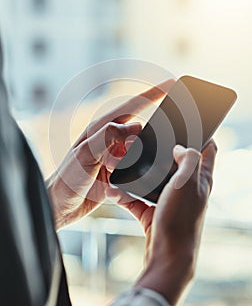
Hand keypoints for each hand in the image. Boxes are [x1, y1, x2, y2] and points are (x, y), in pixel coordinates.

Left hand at [47, 79, 174, 229]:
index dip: (153, 94)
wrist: (61, 204)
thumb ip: (107, 137)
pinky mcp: (119, 171)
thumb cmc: (67, 178)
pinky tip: (117, 185)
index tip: (171, 83)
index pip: (132, 106)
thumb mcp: (85, 154)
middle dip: (139, 146)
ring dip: (132, 165)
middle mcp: (111, 139)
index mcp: (101, 128)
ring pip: (140, 152)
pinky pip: (135, 169)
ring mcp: (116, 155)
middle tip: (112, 164)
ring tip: (107, 175)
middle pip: (140, 132)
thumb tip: (134, 126)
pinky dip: (132, 177)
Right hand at [107, 140, 216, 304]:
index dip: (202, 134)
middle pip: (175, 162)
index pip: (209, 150)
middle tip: (144, 142)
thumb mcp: (186, 183)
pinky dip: (127, 194)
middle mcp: (186, 188)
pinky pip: (138, 197)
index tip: (188, 123)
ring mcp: (169, 200)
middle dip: (160, 152)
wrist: (167, 255)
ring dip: (138, 173)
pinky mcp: (154, 211)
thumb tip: (179, 147)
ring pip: (153, 179)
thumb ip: (187, 159)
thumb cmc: (180, 219)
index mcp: (200, 178)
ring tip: (123, 163)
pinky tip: (115, 190)